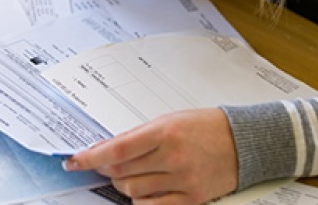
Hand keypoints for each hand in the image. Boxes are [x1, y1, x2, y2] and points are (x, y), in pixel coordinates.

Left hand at [63, 108, 238, 204]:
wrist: (244, 141)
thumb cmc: (205, 126)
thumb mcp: (168, 120)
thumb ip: (137, 136)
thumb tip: (105, 149)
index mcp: (165, 132)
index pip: (117, 149)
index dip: (90, 158)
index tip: (74, 161)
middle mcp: (173, 157)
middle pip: (121, 172)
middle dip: (104, 169)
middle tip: (101, 164)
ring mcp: (183, 180)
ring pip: (133, 191)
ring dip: (122, 184)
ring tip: (129, 174)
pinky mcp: (192, 199)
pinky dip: (141, 200)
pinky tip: (142, 189)